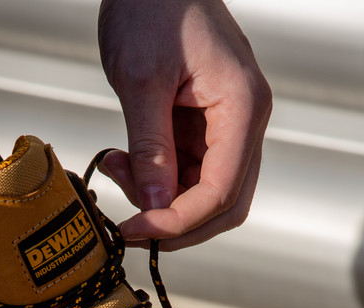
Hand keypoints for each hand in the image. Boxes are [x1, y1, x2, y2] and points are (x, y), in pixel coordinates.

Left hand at [98, 0, 271, 249]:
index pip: (221, 191)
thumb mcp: (141, 80)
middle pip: (225, 203)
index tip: (136, 229)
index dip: (178, 221)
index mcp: (242, 106)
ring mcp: (227, 126)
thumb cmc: (153, 6)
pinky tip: (127, 162)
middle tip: (132, 224)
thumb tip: (154, 206)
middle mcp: (244, 121)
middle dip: (177, 223)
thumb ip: (150, 149)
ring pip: (206, 193)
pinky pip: (189, 172)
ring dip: (162, 200)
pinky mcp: (206, 127)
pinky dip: (157, 180)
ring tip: (119, 169)